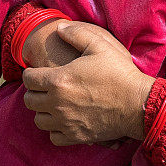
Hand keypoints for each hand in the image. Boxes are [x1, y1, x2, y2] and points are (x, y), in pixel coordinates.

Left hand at [22, 22, 153, 145]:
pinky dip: (54, 129)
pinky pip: (53, 137)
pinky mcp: (76, 136)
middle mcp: (57, 103)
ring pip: (38, 120)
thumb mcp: (100, 45)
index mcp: (59, 80)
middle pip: (29, 100)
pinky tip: (63, 120)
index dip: (30, 73)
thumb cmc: (119, 73)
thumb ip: (77, 34)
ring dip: (42, 111)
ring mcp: (66, 122)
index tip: (37, 72)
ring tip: (52, 104)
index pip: (28, 79)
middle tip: (44, 87)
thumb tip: (59, 28)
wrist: (137, 103)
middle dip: (34, 92)